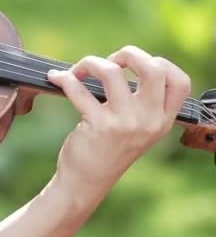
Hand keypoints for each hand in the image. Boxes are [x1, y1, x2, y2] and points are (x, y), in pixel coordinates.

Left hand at [47, 46, 189, 195]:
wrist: (85, 183)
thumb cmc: (106, 152)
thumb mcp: (136, 130)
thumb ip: (139, 104)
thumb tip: (123, 63)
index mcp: (161, 121)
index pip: (180, 82)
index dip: (160, 63)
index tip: (135, 66)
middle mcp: (148, 121)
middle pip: (153, 68)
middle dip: (128, 53)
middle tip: (110, 61)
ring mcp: (124, 123)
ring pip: (112, 71)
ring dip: (90, 63)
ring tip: (79, 71)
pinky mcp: (98, 125)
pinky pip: (78, 89)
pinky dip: (64, 78)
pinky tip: (56, 78)